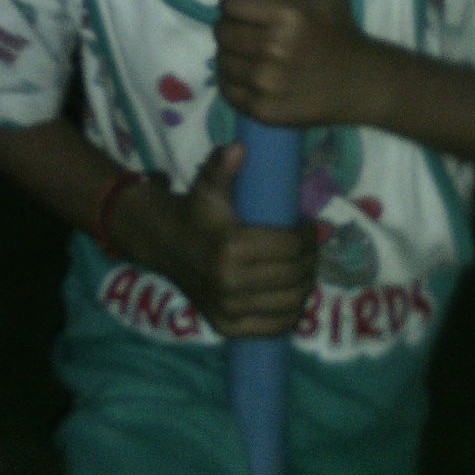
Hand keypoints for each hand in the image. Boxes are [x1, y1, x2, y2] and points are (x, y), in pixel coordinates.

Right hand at [163, 143, 316, 337]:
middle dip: (310, 258)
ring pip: (290, 302)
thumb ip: (222, 166)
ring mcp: (229, 310)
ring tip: (303, 266)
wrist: (164, 245)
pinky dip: (290, 312)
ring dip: (305, 283)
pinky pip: (274, 327)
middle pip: (294, 275)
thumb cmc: (195, 212)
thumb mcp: (208, 186)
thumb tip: (239, 148)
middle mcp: (230, 284)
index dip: (307, 235)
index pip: (290, 246)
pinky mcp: (227, 327)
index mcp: (231, 248)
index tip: (309, 225)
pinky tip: (291, 293)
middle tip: (310, 245)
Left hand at [215, 0, 371, 126]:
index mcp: (287, 15)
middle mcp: (273, 49)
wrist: (361, 84)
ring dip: (231, 55)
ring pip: (221, 61)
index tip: (248, 8)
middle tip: (250, 31)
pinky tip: (253, 77)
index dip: (237, 4)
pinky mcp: (261, 110)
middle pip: (222, 32)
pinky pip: (228, 90)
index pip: (231, 3)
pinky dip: (235, 83)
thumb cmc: (341, 31)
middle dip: (233, 28)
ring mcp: (266, 83)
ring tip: (251, 53)